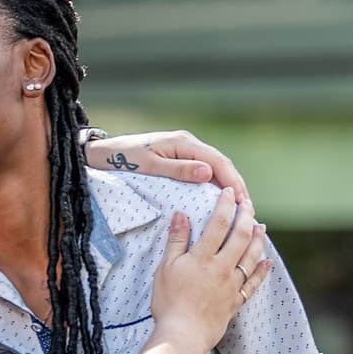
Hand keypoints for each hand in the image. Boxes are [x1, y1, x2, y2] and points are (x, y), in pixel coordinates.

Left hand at [85, 130, 251, 206]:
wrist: (104, 153)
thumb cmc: (124, 161)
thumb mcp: (150, 167)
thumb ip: (179, 170)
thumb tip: (209, 173)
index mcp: (184, 143)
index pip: (218, 161)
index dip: (233, 182)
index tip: (242, 203)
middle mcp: (188, 144)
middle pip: (221, 164)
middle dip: (236, 186)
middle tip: (248, 210)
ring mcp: (185, 151)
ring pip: (215, 168)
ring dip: (228, 187)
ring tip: (240, 209)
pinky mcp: (180, 159)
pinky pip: (204, 172)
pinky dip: (216, 186)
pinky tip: (220, 202)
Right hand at [149, 189, 269, 352]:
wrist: (182, 335)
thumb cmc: (169, 303)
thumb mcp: (165, 268)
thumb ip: (176, 240)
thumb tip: (181, 215)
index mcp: (203, 257)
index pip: (218, 223)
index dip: (225, 205)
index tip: (229, 193)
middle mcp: (222, 268)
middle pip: (240, 236)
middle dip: (246, 216)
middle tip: (248, 204)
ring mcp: (231, 285)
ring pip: (251, 257)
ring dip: (258, 240)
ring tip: (261, 227)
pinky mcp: (235, 302)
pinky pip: (253, 284)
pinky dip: (262, 272)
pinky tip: (267, 263)